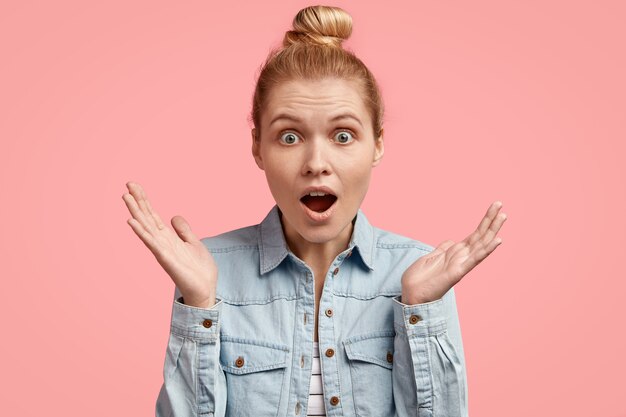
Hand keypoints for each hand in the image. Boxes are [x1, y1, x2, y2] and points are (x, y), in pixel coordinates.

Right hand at [122, 181, 217, 307]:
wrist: (204, 290)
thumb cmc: (199, 271)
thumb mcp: (193, 243)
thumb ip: (184, 230)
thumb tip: (174, 217)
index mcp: (168, 237)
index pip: (153, 214)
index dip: (144, 200)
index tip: (134, 185)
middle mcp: (162, 242)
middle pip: (146, 217)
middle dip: (138, 200)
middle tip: (128, 183)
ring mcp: (162, 250)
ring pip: (145, 227)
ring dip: (135, 212)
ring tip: (125, 196)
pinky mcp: (165, 259)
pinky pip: (151, 243)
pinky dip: (141, 232)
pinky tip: (131, 222)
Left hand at [401, 201, 506, 304]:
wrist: (411, 294)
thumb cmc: (420, 279)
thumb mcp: (431, 257)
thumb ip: (443, 249)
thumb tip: (451, 241)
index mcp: (456, 252)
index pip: (475, 234)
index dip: (484, 220)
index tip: (494, 207)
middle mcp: (462, 257)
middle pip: (480, 235)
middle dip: (490, 219)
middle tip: (500, 204)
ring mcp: (461, 264)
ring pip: (481, 244)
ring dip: (492, 230)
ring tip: (503, 216)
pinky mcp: (457, 272)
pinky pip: (474, 259)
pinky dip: (486, 250)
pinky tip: (497, 240)